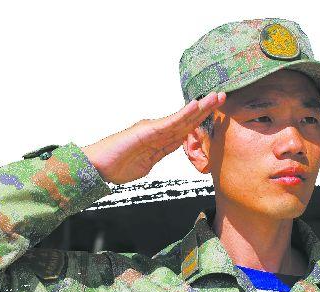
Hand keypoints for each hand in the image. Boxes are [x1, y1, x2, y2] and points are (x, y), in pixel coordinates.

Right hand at [81, 91, 225, 184]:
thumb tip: (169, 151)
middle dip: (205, 109)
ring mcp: (152, 129)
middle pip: (186, 120)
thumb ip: (159, 156)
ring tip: (215, 97)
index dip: (201, 120)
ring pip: (181, 118)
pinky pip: (169, 123)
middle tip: (222, 96)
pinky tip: (196, 107)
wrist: (97, 166)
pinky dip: (184, 115)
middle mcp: (156, 130)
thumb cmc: (116, 166)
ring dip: (200, 108)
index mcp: (158, 139)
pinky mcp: (146, 131)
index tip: (216, 113)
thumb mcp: (146, 164)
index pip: (184, 129)